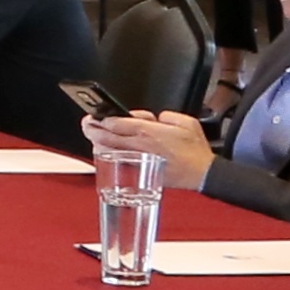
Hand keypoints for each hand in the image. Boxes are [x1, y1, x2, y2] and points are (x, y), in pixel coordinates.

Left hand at [83, 109, 212, 188]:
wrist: (202, 174)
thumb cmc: (195, 150)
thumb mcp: (186, 122)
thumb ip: (166, 115)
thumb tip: (152, 117)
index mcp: (149, 132)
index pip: (116, 122)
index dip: (103, 118)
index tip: (97, 115)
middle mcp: (139, 146)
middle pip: (106, 136)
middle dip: (92, 129)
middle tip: (87, 123)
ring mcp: (137, 160)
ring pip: (107, 151)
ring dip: (96, 142)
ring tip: (93, 135)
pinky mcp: (139, 172)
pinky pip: (116, 163)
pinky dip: (107, 157)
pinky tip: (104, 152)